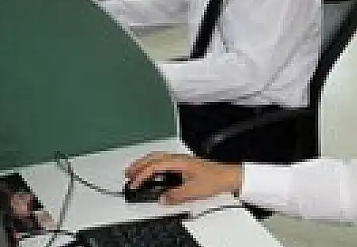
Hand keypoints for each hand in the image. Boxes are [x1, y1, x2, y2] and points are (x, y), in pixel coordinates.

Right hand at [125, 152, 242, 204]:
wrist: (229, 176)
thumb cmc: (215, 179)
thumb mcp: (193, 191)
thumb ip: (176, 195)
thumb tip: (162, 198)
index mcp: (179, 162)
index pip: (154, 166)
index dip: (141, 175)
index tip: (133, 183)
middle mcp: (180, 158)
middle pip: (154, 158)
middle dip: (139, 165)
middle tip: (128, 173)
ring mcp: (182, 160)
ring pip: (158, 158)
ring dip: (146, 164)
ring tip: (136, 172)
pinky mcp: (185, 165)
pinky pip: (165, 162)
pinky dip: (155, 166)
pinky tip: (153, 174)